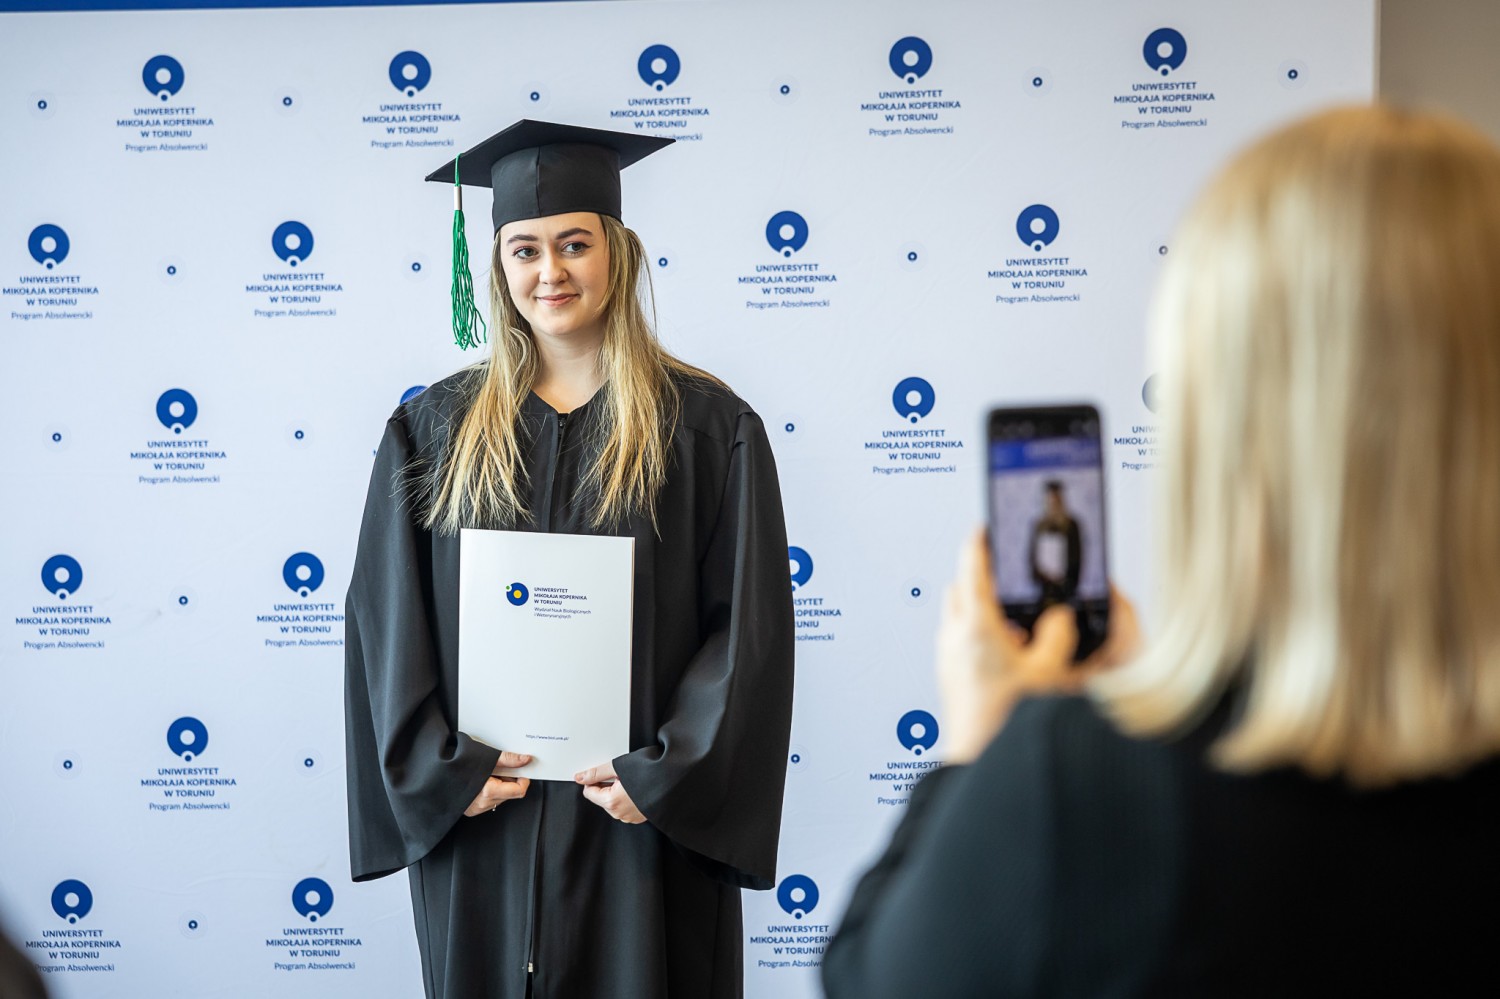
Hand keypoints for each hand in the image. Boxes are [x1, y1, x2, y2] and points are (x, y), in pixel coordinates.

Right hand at [463, 751, 532, 816]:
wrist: (436, 774)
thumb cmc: (457, 764)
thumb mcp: (485, 758)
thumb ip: (508, 759)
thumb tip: (525, 759)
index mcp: (488, 791)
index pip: (519, 791)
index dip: (523, 779)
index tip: (520, 770)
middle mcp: (483, 803)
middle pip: (511, 794)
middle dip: (510, 781)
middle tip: (499, 769)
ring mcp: (477, 808)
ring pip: (500, 798)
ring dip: (500, 786)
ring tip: (487, 774)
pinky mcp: (471, 810)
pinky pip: (489, 801)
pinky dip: (490, 791)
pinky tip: (480, 782)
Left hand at [574, 762, 645, 823]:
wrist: (675, 781)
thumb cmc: (651, 773)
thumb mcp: (619, 767)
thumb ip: (596, 773)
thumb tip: (579, 777)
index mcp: (611, 802)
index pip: (589, 792)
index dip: (596, 779)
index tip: (608, 772)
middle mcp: (619, 813)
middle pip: (601, 797)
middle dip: (608, 785)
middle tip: (624, 775)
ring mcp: (629, 817)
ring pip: (613, 802)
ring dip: (618, 791)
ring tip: (634, 781)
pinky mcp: (639, 818)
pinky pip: (625, 807)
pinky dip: (628, 798)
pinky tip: (639, 788)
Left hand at [937, 531, 1139, 764]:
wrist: (977, 761)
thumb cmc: (1005, 724)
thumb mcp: (1049, 673)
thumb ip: (1057, 637)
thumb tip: (1060, 619)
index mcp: (976, 627)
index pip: (973, 568)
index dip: (980, 543)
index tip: (985, 526)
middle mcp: (954, 638)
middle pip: (960, 589)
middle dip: (980, 577)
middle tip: (1004, 574)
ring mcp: (948, 658)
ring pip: (958, 617)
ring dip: (981, 610)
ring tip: (1015, 622)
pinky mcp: (949, 676)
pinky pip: (960, 642)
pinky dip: (979, 636)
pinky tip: (1007, 656)